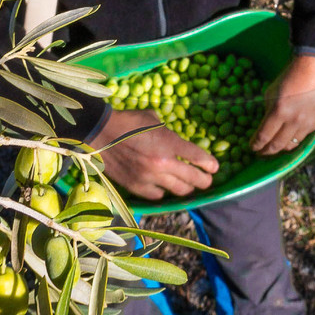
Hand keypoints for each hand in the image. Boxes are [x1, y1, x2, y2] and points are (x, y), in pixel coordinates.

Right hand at [90, 107, 218, 200]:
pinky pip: (158, 196)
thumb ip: (167, 131)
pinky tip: (163, 187)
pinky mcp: (137, 187)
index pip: (198, 158)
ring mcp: (150, 177)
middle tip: (206, 180)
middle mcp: (163, 163)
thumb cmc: (128, 121)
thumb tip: (173, 140)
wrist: (100, 133)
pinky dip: (163, 192)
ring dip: (186, 188)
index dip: (210, 164)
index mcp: (169, 143)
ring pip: (179, 191)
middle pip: (194, 179)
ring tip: (188, 186)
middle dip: (204, 181)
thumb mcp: (153, 119)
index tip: (214, 167)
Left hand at [252, 53, 314, 157]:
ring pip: (291, 145)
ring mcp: (307, 124)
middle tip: (260, 153)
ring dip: (280, 148)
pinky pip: (303, 137)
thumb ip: (269, 109)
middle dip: (266, 151)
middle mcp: (294, 121)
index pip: (264, 136)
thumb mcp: (272, 90)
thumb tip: (267, 123)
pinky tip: (288, 139)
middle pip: (277, 146)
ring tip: (274, 148)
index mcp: (279, 111)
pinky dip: (293, 140)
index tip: (252, 147)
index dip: (256, 144)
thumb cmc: (290, 75)